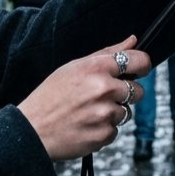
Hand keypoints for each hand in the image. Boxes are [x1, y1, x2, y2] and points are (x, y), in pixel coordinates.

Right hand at [17, 36, 149, 160]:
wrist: (31, 130)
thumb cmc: (51, 95)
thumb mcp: (75, 66)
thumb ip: (108, 53)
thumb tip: (133, 40)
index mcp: (97, 67)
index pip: (139, 60)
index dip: (143, 65)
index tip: (140, 70)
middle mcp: (104, 88)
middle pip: (137, 91)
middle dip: (125, 94)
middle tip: (103, 97)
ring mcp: (105, 113)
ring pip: (126, 112)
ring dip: (112, 113)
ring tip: (88, 113)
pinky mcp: (103, 135)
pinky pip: (115, 131)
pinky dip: (103, 130)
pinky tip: (85, 126)